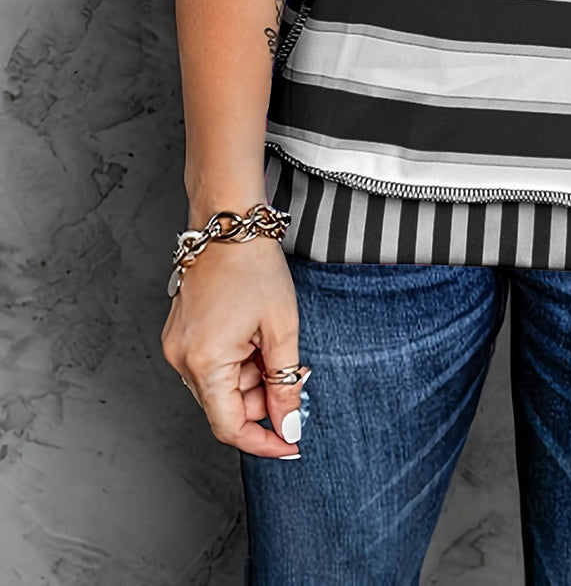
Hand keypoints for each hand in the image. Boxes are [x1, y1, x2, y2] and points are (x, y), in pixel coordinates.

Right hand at [162, 235, 305, 457]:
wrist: (229, 223)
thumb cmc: (254, 266)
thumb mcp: (281, 328)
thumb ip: (286, 383)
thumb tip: (289, 423)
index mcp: (204, 362)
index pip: (230, 427)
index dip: (263, 441)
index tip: (291, 443)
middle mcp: (181, 359)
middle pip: (226, 406)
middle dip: (264, 399)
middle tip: (296, 372)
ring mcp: (177, 345)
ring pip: (221, 385)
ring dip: (253, 377)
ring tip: (275, 340)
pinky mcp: (181, 333)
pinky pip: (212, 364)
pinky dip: (239, 361)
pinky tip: (257, 336)